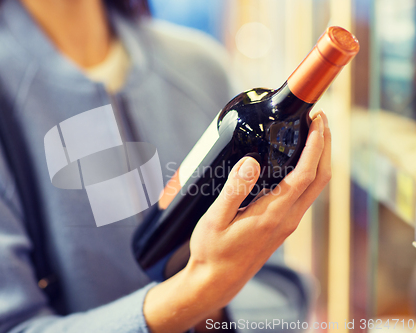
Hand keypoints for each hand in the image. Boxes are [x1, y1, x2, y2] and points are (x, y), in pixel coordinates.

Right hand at [144, 112, 330, 332]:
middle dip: (326, 146)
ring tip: (311, 134)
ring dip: (319, 158)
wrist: (217, 281)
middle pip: (321, 178)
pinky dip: (308, 172)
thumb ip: (234, 190)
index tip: (318, 121)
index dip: (316, 145)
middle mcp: (287, 219)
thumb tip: (251, 161)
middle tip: (320, 120)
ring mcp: (287, 223)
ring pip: (315, 187)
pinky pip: (305, 194)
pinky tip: (295, 162)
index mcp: (273, 214)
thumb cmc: (212, 252)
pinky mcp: (282, 225)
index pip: (306, 174)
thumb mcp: (215, 220)